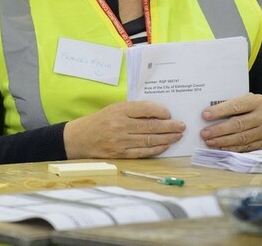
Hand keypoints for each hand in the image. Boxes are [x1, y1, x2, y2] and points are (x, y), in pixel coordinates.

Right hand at [64, 101, 185, 158]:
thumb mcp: (114, 109)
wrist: (79, 138)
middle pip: (151, 126)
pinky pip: (143, 152)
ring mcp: (121, 141)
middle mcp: (120, 126)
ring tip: (178, 136)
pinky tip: (165, 146)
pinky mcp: (120, 154)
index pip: (145, 109)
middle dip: (170, 127)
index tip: (169, 114)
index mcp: (119, 111)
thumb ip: (133, 110)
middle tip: (182, 126)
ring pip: (149, 140)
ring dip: (167, 138)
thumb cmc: (99, 121)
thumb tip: (158, 114)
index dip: (161, 111)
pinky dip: (156, 149)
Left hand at [200, 93, 261, 151]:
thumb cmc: (254, 109)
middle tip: (204, 133)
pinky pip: (247, 147)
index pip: (236, 106)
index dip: (220, 111)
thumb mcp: (247, 101)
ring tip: (209, 142)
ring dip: (223, 141)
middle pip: (238, 124)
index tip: (205, 115)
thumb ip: (233, 105)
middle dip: (219, 130)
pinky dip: (233, 148)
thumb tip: (209, 114)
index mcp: (256, 102)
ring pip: (242, 138)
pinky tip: (221, 148)